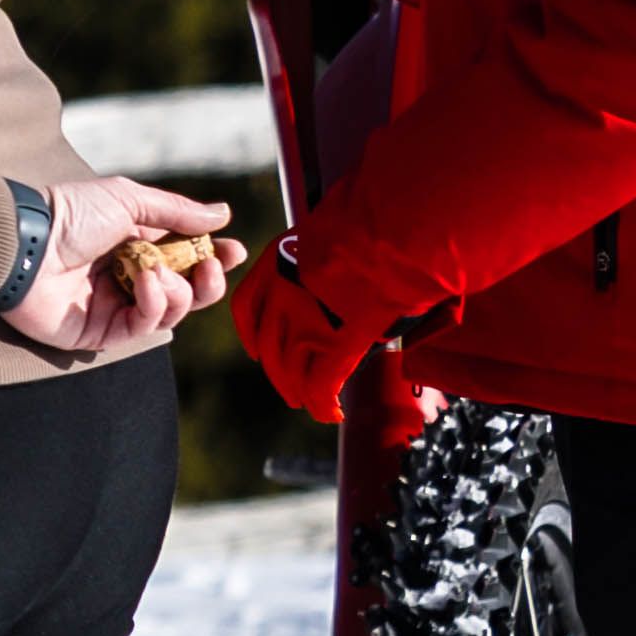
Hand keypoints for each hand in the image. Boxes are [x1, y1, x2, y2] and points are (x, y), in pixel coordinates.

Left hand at [5, 174, 239, 357]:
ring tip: (156, 269)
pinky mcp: (101, 332)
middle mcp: (127, 277)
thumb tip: (222, 214)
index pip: (186, 258)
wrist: (24, 242)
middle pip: (187, 291)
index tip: (234, 251)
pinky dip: (154, 304)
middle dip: (209, 281)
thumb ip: (176, 211)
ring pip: (172, 312)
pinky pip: (145, 326)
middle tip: (211, 266)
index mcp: (135, 244)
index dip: (214, 257)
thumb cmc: (68, 214)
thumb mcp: (128, 199)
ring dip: (178, 290)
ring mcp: (114, 306)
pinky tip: (146, 281)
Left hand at [229, 241, 397, 425]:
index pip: (248, 309)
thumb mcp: (329, 232)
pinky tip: (331, 413)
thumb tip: (343, 273)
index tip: (257, 351)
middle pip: (271, 348)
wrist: (388, 232)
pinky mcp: (337, 344)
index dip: (252, 336)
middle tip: (290, 390)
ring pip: (293, 371)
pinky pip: (323, 384)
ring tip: (312, 403)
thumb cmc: (371, 222)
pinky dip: (325, 404)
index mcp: (277, 263)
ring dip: (302, 392)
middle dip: (279, 374)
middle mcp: (282, 296)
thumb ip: (324, 258)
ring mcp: (307, 323)